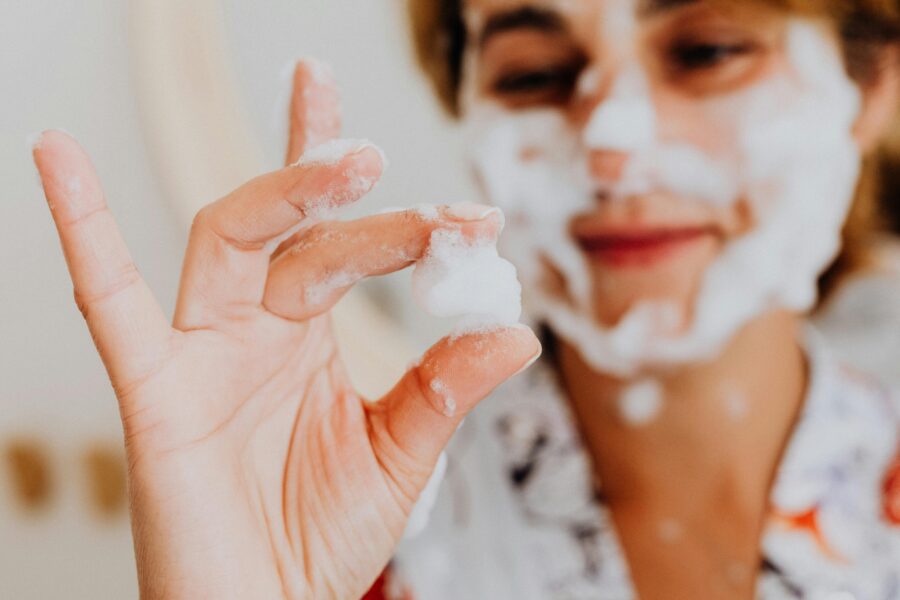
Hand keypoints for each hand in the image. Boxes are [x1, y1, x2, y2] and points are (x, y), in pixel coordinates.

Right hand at [32, 60, 539, 598]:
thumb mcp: (400, 454)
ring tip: (347, 158)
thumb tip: (517, 330)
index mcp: (305, 337)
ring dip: (282, 190)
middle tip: (388, 159)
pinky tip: (58, 157)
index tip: (470, 212)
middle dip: (335, 182)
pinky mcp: (157, 394)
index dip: (385, 205)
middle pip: (289, 226)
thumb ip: (445, 387)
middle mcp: (252, 329)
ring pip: (227, 239)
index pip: (335, 237)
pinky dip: (80, 229)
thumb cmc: (319, 538)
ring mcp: (202, 353)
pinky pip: (110, 307)